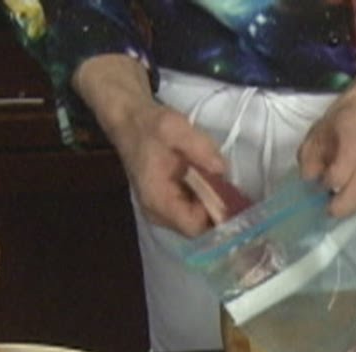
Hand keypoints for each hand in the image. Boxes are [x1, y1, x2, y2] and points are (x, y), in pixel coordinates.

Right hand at [110, 100, 227, 236]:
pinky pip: (192, 211)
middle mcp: (158, 214)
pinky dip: (204, 198)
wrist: (128, 121)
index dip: (215, 214)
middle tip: (227, 185)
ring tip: (218, 180)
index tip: (227, 192)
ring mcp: (162, 212)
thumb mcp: (175, 128)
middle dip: (216, 208)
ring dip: (211, 203)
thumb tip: (222, 169)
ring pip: (198, 221)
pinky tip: (208, 180)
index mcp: (157, 200)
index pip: (194, 227)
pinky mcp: (168, 204)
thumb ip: (199, 148)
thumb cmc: (148, 125)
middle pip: (198, 228)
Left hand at [298, 47, 355, 218]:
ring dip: (352, 205)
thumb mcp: (315, 135)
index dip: (335, 177)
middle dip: (344, 203)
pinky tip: (351, 200)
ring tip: (336, 205)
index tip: (321, 185)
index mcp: (355, 127)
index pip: (352, 157)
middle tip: (329, 211)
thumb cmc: (338, 127)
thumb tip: (310, 180)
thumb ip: (309, 158)